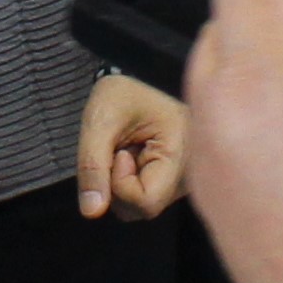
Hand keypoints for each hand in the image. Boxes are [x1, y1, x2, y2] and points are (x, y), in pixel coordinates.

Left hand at [76, 73, 184, 220]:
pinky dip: (133, 180)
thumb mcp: (101, 120)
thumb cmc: (125, 89)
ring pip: (144, 205)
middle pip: (145, 208)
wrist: (143, 70)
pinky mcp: (178, 178)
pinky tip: (137, 154)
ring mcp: (186, 177)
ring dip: (124, 184)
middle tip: (120, 148)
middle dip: (119, 186)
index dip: (120, 184)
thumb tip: (91, 212)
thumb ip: (92, 166)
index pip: (146, 203)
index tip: (119, 151)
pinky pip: (149, 195)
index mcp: (182, 152)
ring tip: (129, 148)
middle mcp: (191, 171)